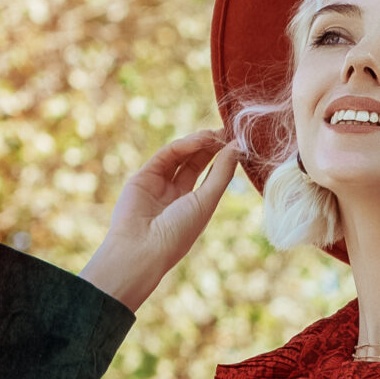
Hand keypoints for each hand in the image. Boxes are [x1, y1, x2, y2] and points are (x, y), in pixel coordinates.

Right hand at [80, 128, 241, 311]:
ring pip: (180, 157)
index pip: (210, 175)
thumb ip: (221, 174)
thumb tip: (236, 147)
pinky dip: (182, 146)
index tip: (237, 142)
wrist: (141, 248)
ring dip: (198, 143)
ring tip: (214, 134)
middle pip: (196, 162)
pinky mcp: (142, 177)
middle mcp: (176, 194)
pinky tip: (198, 140)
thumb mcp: (206, 202)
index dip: (223, 158)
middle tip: (226, 131)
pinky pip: (165, 156)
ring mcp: (158, 185)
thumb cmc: (178, 232)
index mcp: (194, 206)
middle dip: (211, 146)